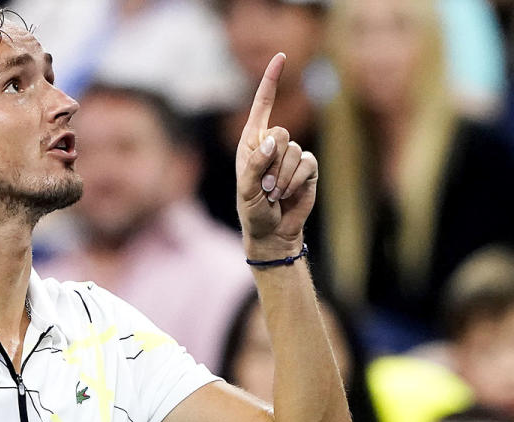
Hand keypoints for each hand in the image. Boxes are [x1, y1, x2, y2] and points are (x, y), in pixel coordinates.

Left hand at [235, 53, 318, 259]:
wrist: (272, 231)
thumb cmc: (252, 211)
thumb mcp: (246, 190)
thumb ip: (256, 164)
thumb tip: (271, 140)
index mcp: (251, 142)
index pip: (262, 105)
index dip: (271, 80)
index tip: (281, 56)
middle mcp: (272, 144)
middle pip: (282, 132)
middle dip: (272, 161)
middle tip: (265, 185)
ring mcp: (291, 156)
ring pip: (294, 151)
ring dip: (283, 177)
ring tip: (274, 193)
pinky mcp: (308, 168)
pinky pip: (307, 164)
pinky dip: (296, 181)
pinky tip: (287, 193)